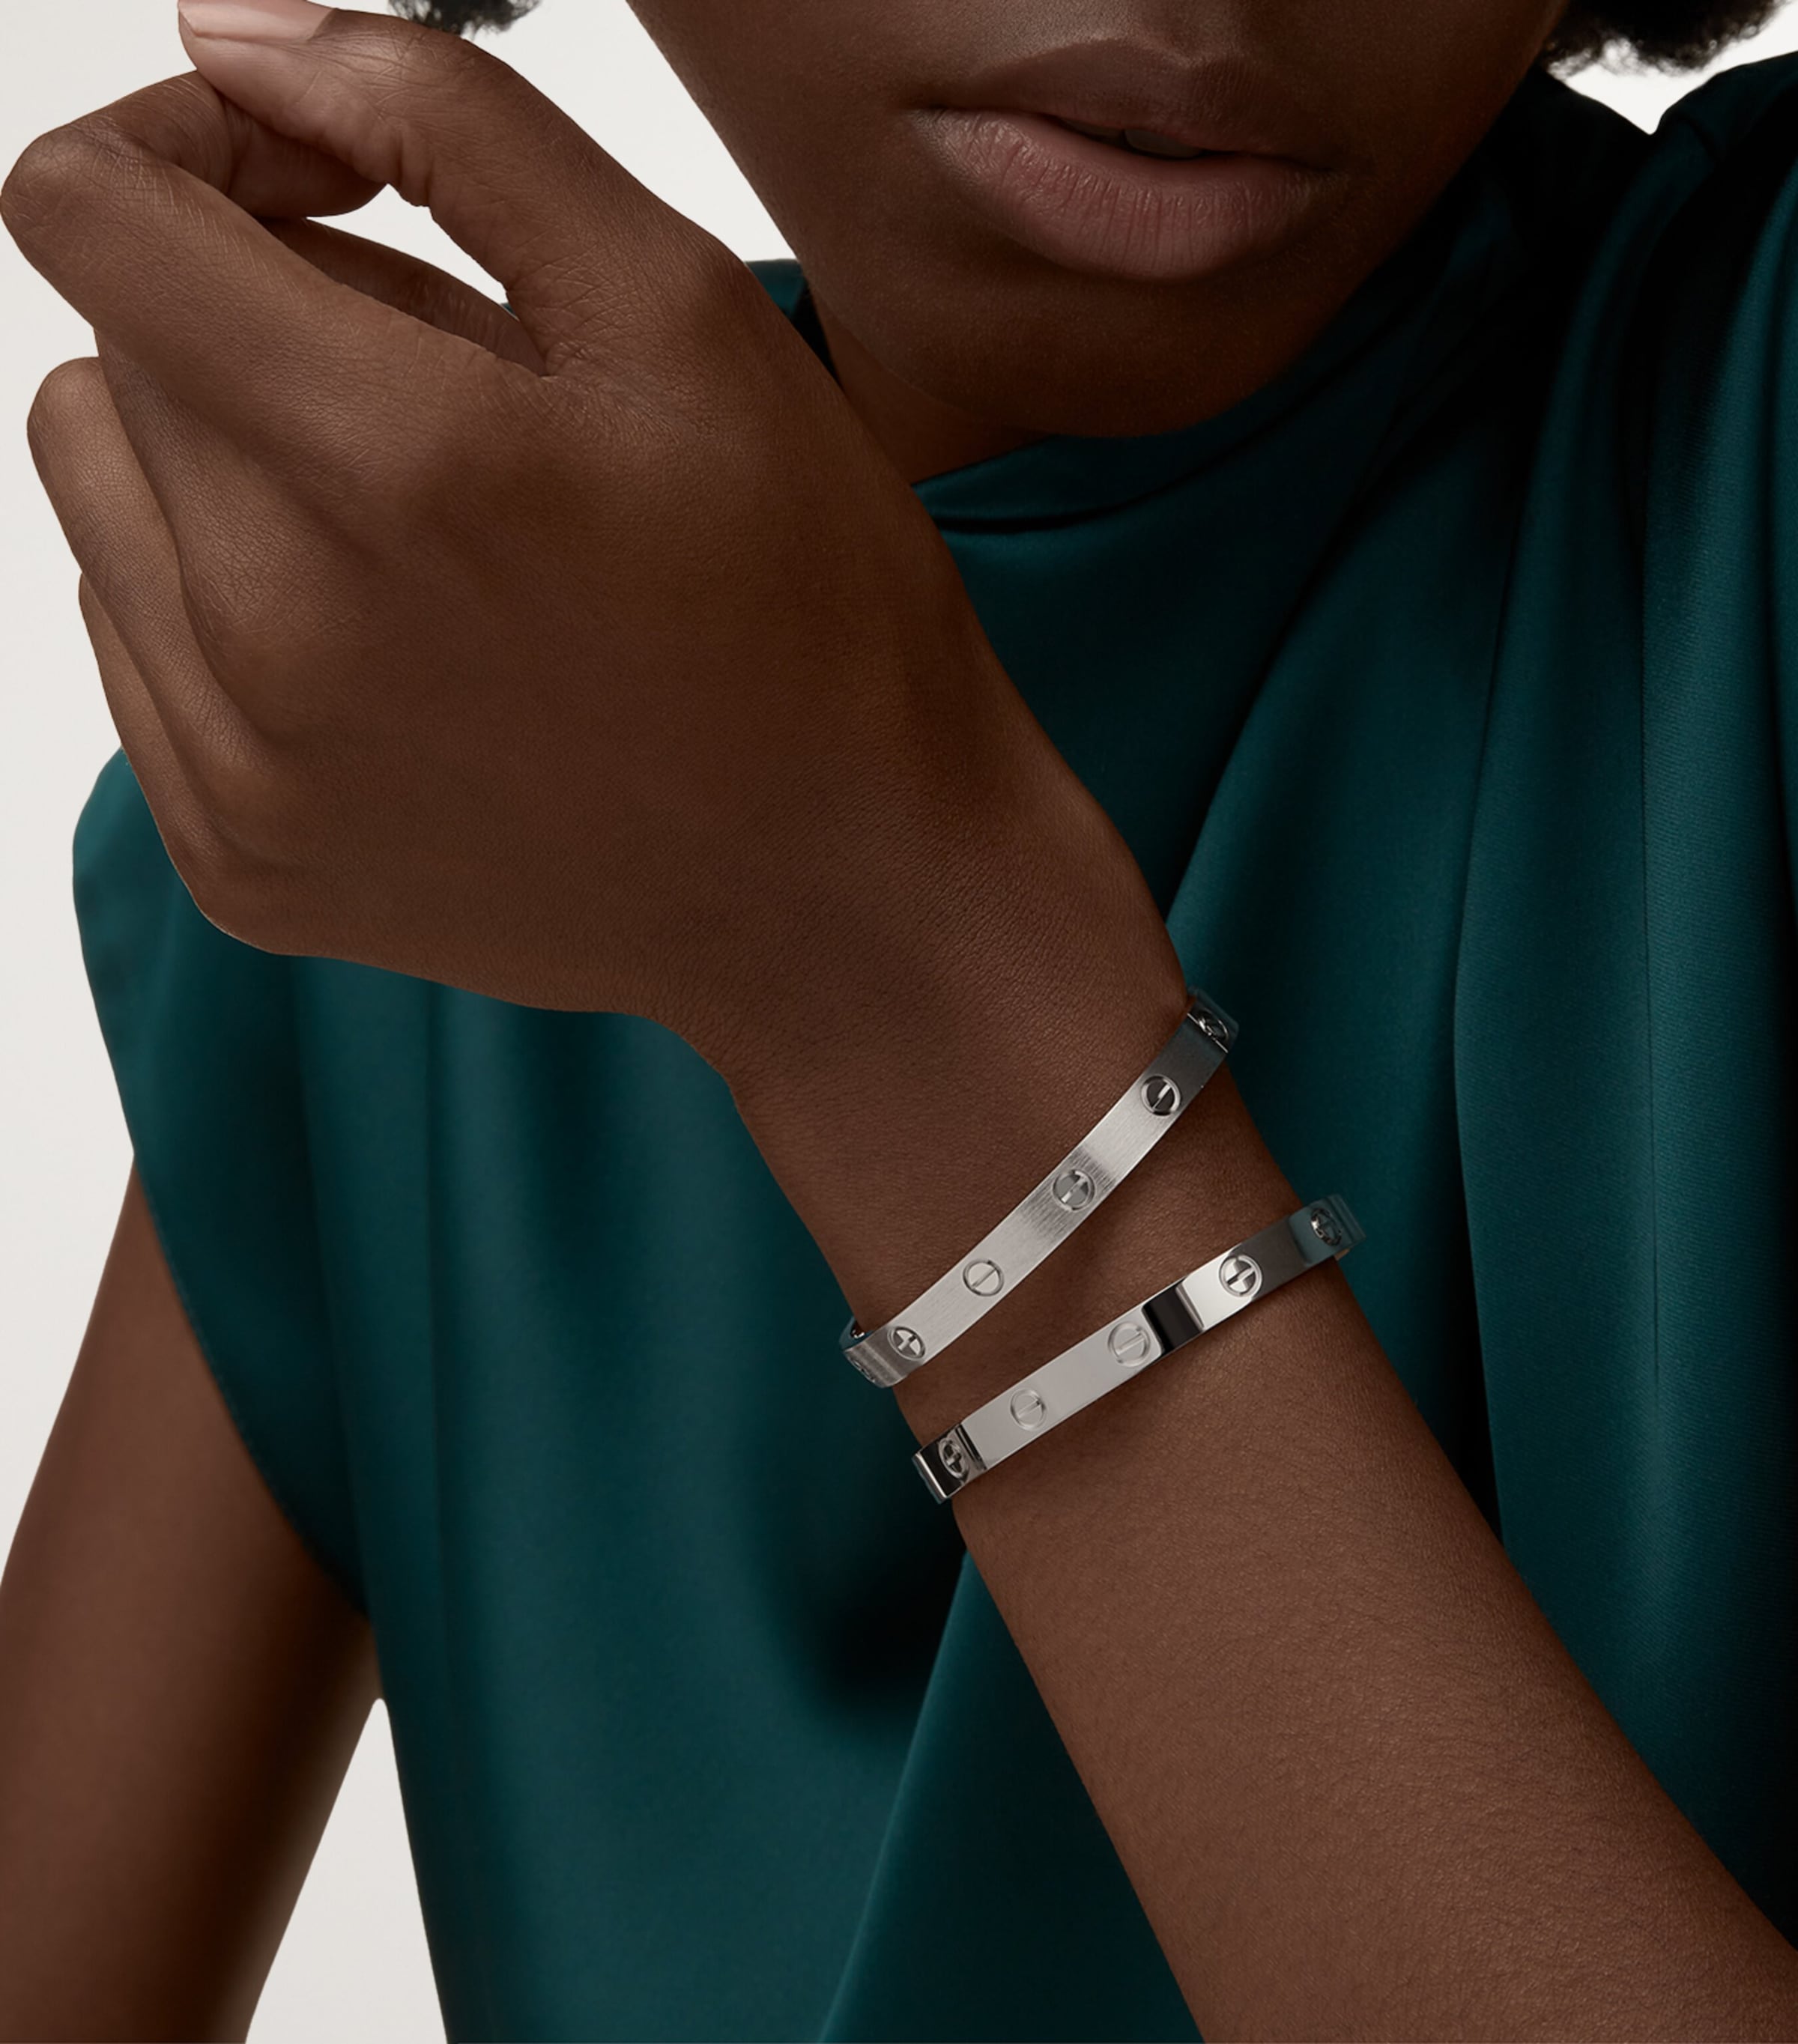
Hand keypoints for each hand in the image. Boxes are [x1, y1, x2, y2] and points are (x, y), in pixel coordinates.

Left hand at [0, 4, 1090, 1080]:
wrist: (843, 891)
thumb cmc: (805, 607)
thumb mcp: (681, 308)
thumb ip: (443, 122)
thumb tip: (230, 44)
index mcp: (390, 463)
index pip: (85, 211)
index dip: (186, 151)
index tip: (314, 197)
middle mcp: (274, 637)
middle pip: (102, 358)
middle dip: (248, 328)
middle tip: (450, 407)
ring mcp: (242, 775)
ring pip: (104, 509)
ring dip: (228, 473)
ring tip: (425, 536)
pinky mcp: (242, 865)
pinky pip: (137, 660)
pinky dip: (234, 619)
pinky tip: (401, 653)